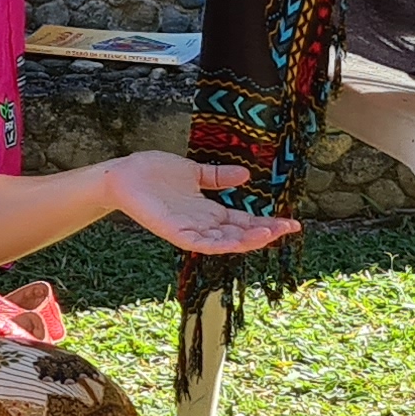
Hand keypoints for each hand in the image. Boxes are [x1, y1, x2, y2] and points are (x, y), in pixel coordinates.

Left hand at [103, 153, 299, 254]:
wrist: (123, 175)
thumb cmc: (153, 172)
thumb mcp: (193, 172)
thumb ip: (217, 176)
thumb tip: (245, 175)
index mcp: (208, 211)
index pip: (244, 221)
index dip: (267, 222)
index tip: (291, 222)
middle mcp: (202, 224)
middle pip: (240, 233)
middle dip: (266, 232)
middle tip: (290, 228)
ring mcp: (189, 230)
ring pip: (224, 241)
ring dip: (247, 239)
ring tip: (270, 233)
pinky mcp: (175, 232)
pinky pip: (200, 243)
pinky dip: (220, 243)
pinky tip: (238, 240)